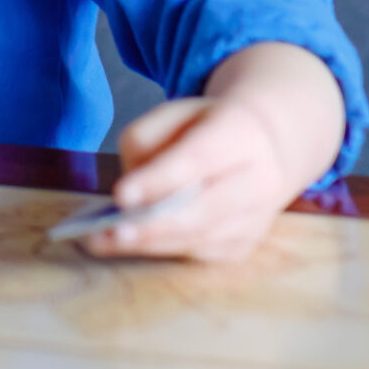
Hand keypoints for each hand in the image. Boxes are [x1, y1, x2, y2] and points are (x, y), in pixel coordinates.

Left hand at [91, 41, 345, 262]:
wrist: (264, 146)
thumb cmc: (205, 127)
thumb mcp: (172, 115)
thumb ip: (145, 143)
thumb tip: (130, 194)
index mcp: (242, 134)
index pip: (198, 159)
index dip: (160, 179)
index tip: (121, 195)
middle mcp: (260, 180)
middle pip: (205, 209)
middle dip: (156, 224)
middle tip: (114, 232)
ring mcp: (258, 218)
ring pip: (201, 237)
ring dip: (151, 243)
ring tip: (104, 242)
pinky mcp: (247, 243)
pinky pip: (202, 253)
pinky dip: (165, 249)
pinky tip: (131, 245)